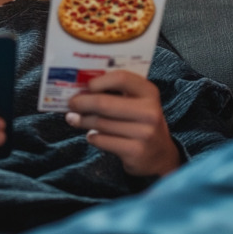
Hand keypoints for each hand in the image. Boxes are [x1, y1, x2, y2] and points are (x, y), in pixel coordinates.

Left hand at [65, 70, 180, 176]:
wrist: (161, 155)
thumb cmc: (141, 122)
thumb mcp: (138, 102)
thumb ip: (116, 93)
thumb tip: (80, 89)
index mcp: (149, 92)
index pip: (121, 78)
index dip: (99, 81)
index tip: (86, 86)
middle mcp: (149, 112)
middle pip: (104, 103)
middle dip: (82, 103)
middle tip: (71, 103)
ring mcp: (144, 133)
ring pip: (100, 123)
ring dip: (82, 121)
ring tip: (74, 119)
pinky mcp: (135, 151)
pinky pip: (102, 140)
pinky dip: (92, 137)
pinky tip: (92, 135)